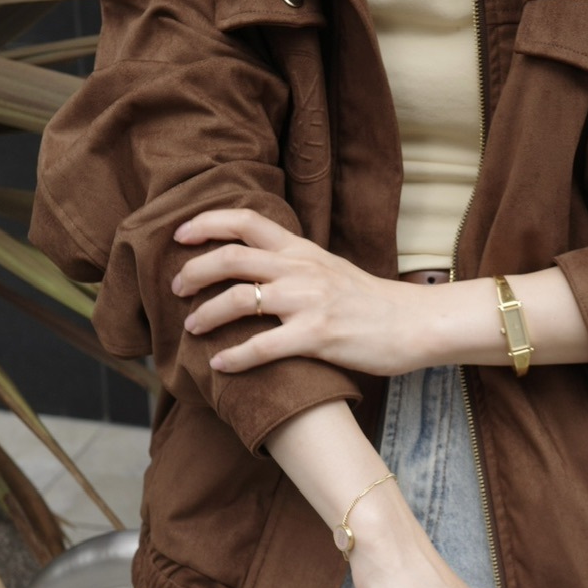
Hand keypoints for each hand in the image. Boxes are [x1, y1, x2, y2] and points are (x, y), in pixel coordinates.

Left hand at [171, 209, 429, 375]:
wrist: (413, 323)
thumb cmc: (370, 302)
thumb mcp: (329, 269)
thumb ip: (294, 264)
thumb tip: (256, 267)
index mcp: (302, 250)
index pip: (246, 221)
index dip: (206, 223)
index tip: (180, 235)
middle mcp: (301, 269)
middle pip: (231, 257)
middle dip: (193, 271)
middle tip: (174, 288)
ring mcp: (309, 302)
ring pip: (239, 299)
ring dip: (206, 314)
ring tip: (192, 327)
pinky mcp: (318, 336)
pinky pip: (263, 346)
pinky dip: (235, 357)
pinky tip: (220, 365)